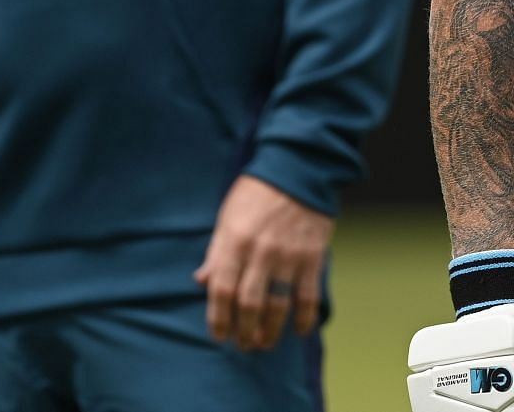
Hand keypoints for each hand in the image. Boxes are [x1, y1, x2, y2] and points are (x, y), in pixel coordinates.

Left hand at [193, 174, 333, 349]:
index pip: (221, 289)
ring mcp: (288, 255)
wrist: (299, 168)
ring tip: (264, 343)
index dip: (218, 319)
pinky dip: (304, 318)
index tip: (219, 335)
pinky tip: (298, 330)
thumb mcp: (227, 216)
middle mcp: (260, 251)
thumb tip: (201, 281)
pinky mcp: (313, 256)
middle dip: (244, 331)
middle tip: (243, 345)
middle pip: (249, 304)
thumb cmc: (257, 192)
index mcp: (234, 240)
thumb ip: (216, 251)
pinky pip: (308, 295)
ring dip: (270, 331)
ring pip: (277, 305)